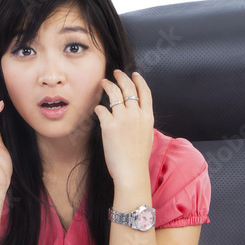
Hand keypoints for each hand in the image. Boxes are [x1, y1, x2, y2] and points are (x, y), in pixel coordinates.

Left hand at [94, 70, 153, 188]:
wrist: (132, 172)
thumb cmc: (138, 158)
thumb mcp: (147, 136)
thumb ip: (142, 122)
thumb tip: (137, 115)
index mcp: (148, 117)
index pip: (145, 92)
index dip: (139, 81)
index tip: (134, 74)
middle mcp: (136, 114)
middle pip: (129, 88)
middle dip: (122, 77)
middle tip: (115, 73)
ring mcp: (123, 118)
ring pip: (114, 93)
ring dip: (108, 85)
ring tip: (103, 83)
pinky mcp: (109, 125)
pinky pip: (101, 109)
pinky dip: (98, 107)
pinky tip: (97, 109)